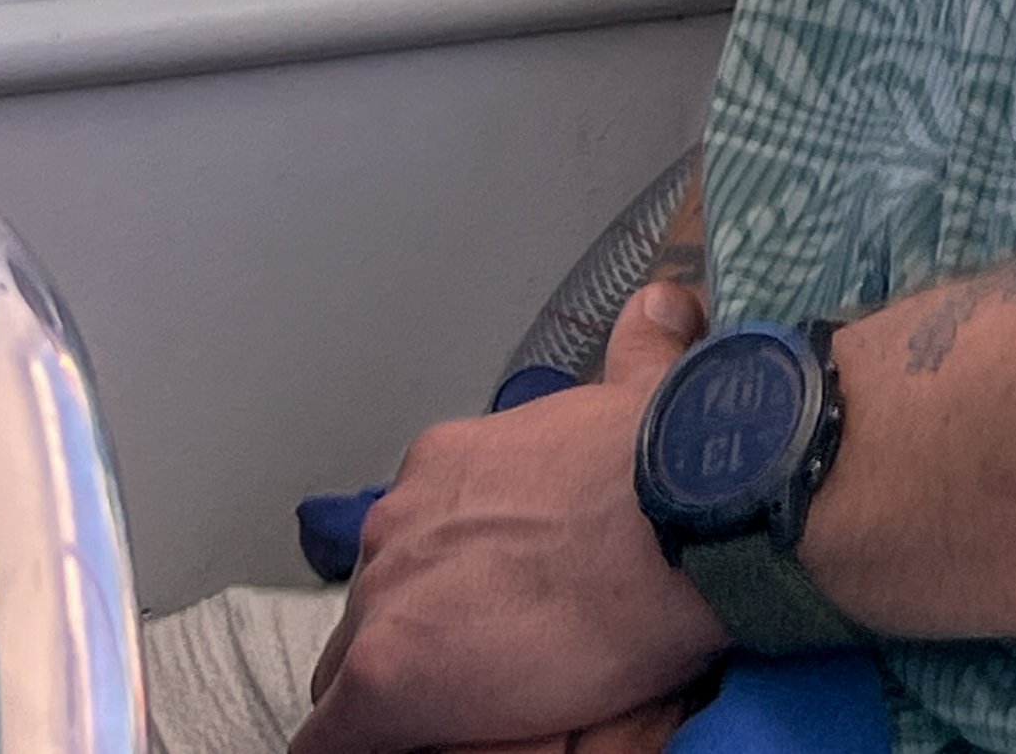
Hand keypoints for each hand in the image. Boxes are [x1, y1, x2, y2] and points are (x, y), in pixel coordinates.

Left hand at [292, 281, 727, 753]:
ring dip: (391, 693)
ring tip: (449, 718)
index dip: (444, 588)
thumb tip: (665, 305)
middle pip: (376, 604)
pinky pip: (334, 739)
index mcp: (448, 463)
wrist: (680, 516)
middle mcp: (400, 521)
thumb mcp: (643, 385)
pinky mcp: (386, 675)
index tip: (483, 613)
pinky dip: (355, 751)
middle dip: (413, 637)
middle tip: (476, 671)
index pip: (414, 543)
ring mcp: (386, 597)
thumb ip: (639, 349)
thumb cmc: (667, 464)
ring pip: (353, 671)